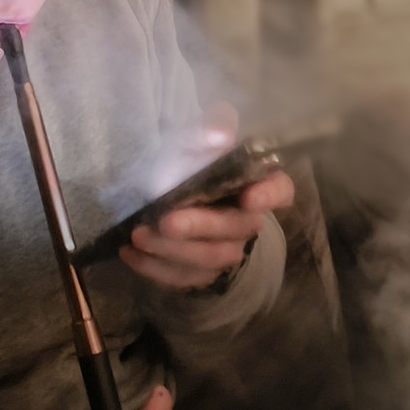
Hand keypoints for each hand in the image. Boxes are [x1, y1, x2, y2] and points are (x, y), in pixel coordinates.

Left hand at [121, 105, 296, 290]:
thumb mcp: (198, 141)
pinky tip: (130, 253)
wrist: (177, 200)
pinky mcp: (201, 273)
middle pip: (236, 229)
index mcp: (256, 184)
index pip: (280, 190)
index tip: (250, 198)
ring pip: (209, 259)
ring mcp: (226, 250)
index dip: (269, 196)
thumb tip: (220, 135)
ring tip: (138, 235)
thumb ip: (208, 131)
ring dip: (172, 249)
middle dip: (200, 226)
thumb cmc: (193, 165)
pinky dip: (155, 268)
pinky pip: (184, 278)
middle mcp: (248, 221)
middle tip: (167, 221)